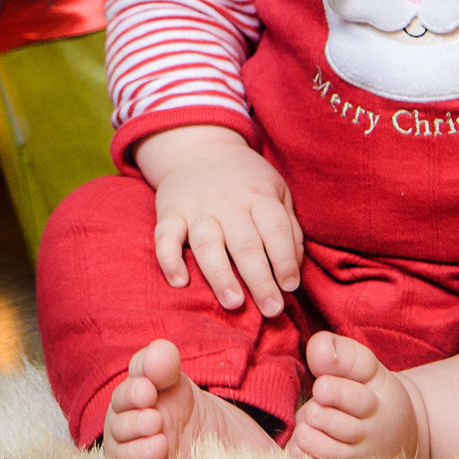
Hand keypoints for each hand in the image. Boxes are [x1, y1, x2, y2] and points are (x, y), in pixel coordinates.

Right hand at [134, 124, 303, 316]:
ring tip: (234, 303)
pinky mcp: (169, 212)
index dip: (285, 260)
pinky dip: (169, 259)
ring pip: (208, 243)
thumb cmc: (246, 181)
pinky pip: (165, 236)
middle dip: (260, 279)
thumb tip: (293, 268)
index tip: (291, 287)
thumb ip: (289, 228)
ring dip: (220, 275)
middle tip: (271, 310)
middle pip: (245, 243)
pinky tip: (179, 282)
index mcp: (259, 196)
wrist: (199, 148)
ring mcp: (197, 207)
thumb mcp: (276, 191)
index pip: (276, 230)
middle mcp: (228, 202)